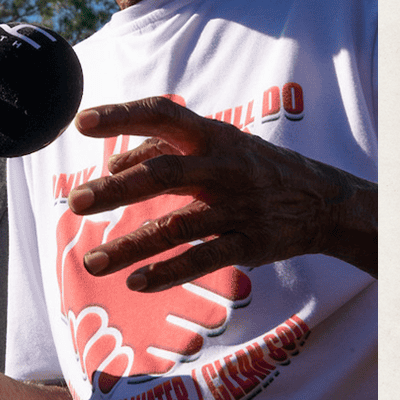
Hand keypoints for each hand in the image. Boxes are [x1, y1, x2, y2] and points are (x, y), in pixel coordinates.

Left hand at [69, 97, 376, 291]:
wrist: (323, 200)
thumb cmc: (250, 165)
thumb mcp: (215, 144)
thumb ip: (163, 150)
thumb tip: (114, 163)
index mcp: (210, 135)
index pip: (162, 116)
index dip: (123, 116)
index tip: (82, 121)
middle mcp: (222, 167)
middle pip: (163, 174)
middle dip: (117, 189)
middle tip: (76, 202)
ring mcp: (237, 207)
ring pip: (177, 226)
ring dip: (131, 246)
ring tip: (92, 262)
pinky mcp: (250, 243)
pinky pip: (204, 259)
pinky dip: (169, 272)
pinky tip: (136, 283)